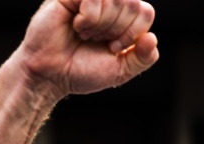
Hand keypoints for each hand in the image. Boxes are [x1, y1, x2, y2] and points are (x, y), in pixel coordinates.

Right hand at [19, 0, 157, 98]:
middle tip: (97, 41)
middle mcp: (107, 1)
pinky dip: (89, 17)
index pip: (145, 12)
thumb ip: (142, 58)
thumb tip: (152, 38)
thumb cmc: (81, 71)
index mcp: (122, 17)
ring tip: (86, 34)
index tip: (114, 48)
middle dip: (117, 29)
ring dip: (102, 24)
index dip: (134, 32)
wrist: (51, 75)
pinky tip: (77, 25)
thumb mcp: (119, 71)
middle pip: (132, 2)